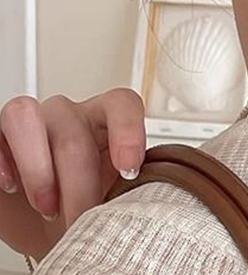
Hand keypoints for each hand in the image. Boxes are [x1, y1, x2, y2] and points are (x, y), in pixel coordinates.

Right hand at [0, 88, 145, 260]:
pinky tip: (11, 189)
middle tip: (82, 222)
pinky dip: (3, 162)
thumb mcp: (114, 196)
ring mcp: (32, 122)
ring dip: (38, 169)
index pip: (122, 103)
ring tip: (48, 206)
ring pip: (27, 116)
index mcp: (105, 120)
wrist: (51, 231)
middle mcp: (69, 115)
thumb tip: (147, 202)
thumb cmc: (88, 207)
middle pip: (74, 135)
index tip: (130, 170)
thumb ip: (129, 185)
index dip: (128, 131)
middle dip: (79, 187)